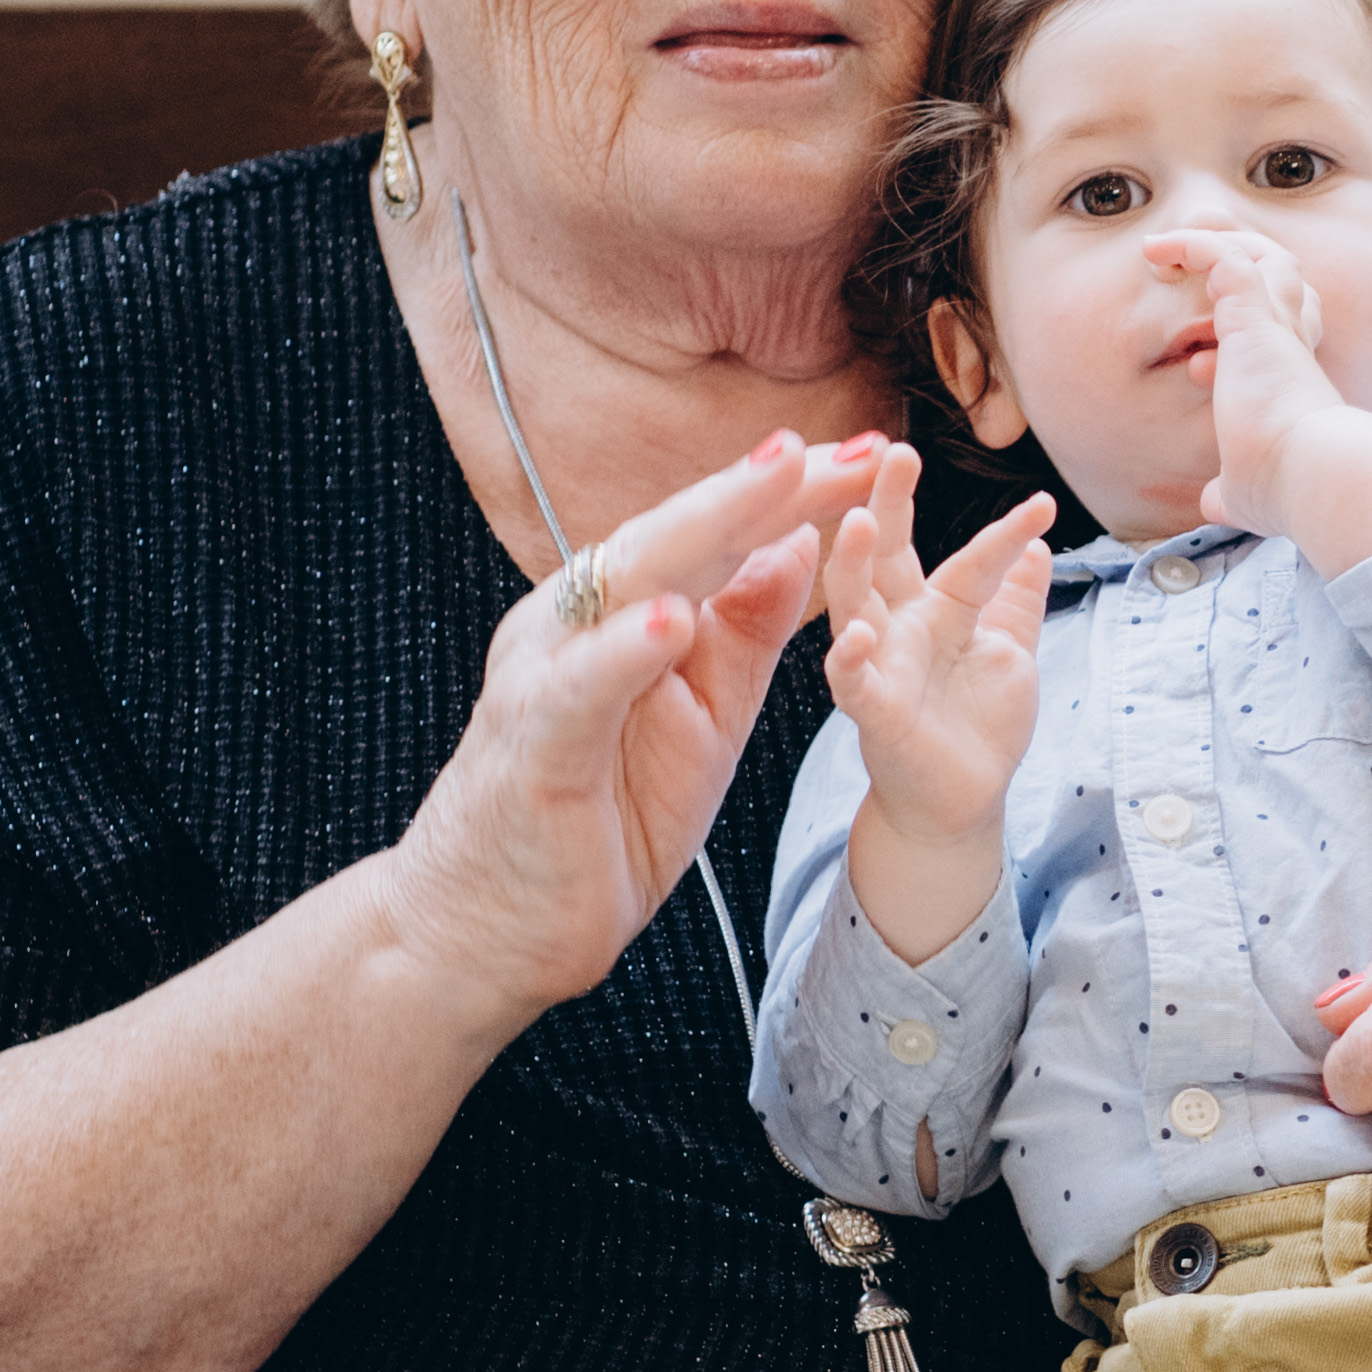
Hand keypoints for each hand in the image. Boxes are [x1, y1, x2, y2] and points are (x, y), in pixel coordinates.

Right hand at [383, 432, 873, 1028]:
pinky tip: (671, 621)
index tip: (878, 453)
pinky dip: (624, 651)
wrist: (494, 924)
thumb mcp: (704, 716)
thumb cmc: (600, 813)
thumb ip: (745, 633)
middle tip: (849, 448)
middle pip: (683, 535)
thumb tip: (801, 544)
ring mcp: (547, 673)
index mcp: (626, 612)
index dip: (798, 493)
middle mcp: (580, 622)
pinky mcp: (530, 741)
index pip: (720, 535)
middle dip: (768, 486)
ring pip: (628, 581)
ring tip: (776, 483)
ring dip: (704, 528)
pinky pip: (578, 687)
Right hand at [826, 445, 1056, 953]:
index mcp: (939, 611)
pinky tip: (860, 635)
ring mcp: (881, 667)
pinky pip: (853, 680)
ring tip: (862, 520)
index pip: (968, 559)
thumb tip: (1039, 544)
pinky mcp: (872, 712)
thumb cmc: (979, 726)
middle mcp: (902, 628)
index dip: (1001, 532)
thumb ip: (1018, 602)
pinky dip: (853, 658)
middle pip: (887, 556)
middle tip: (895, 451)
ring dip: (854, 563)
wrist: (961, 802)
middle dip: (888, 504)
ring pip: (855, 605)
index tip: (1044, 502)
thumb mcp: (1010, 654)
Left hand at [1161, 228, 1371, 561]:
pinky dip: (1194, 245)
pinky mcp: (1256, 315)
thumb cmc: (1284, 489)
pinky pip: (1225, 257)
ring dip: (1221, 244)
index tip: (1199, 368)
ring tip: (1170, 250)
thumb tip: (1214, 503)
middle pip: (1285, 280)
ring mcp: (1279, 326)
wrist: (1309, 474)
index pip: (1284, 334)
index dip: (1243, 334)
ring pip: (1265, 256)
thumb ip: (1230, 490)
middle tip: (1193, 270)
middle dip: (1243, 266)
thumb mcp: (1246, 491)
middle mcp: (1293, 347)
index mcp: (1295, 383)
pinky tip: (1161, 249)